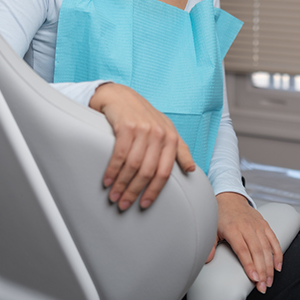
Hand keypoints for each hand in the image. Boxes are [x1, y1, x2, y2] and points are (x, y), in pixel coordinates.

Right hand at [89, 83, 196, 210]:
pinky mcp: (126, 125)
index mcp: (171, 138)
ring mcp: (142, 129)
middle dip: (134, 191)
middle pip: (147, 171)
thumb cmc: (143, 115)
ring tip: (114, 196)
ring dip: (121, 184)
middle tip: (124, 204)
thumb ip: (179, 149)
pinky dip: (112, 170)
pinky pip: (119, 154)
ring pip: (133, 165)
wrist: (120, 95)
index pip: (164, 172)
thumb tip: (191, 169)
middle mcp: (159, 134)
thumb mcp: (166, 130)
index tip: (144, 204)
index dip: (154, 191)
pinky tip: (107, 180)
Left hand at [209, 192, 281, 293]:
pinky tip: (278, 267)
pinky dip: (277, 254)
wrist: (230, 198)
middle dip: (262, 271)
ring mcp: (258, 226)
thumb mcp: (211, 229)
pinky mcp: (265, 225)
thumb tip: (206, 260)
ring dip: (270, 266)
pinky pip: (274, 240)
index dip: (249, 265)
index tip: (254, 278)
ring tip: (269, 281)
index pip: (243, 250)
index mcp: (233, 229)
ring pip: (267, 248)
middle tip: (263, 287)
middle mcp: (247, 227)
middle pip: (257, 252)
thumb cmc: (220, 216)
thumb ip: (210, 246)